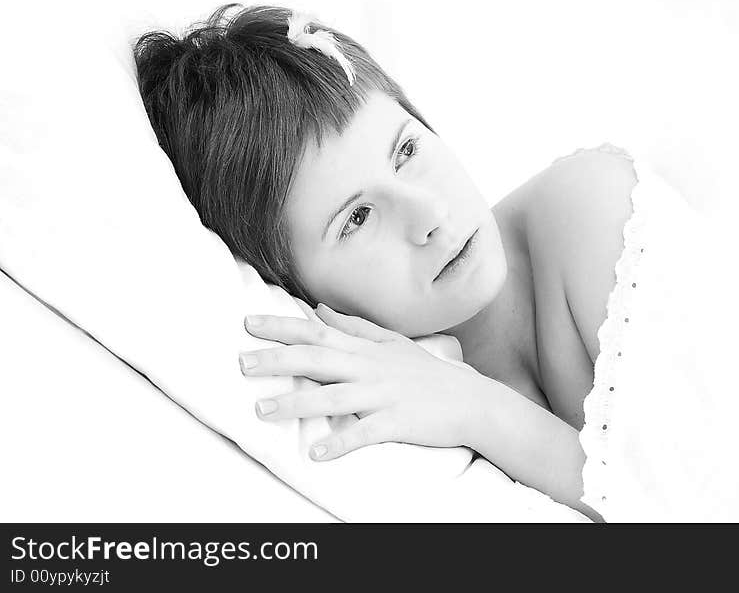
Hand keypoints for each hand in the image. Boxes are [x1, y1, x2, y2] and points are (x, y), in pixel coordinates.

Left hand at [239, 302, 486, 460]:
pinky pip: (364, 434)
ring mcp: (383, 395)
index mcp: (366, 349)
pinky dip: (340, 443)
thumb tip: (320, 309)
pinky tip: (316, 454)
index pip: (317, 331)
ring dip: (295, 404)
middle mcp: (370, 368)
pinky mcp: (397, 422)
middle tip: (241, 363)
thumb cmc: (428, 373)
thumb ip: (354, 327)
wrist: (471, 400)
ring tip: (261, 411)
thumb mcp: (391, 344)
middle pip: (317, 359)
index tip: (248, 324)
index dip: (282, 327)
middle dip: (277, 361)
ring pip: (333, 397)